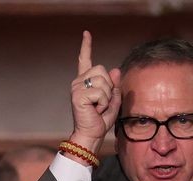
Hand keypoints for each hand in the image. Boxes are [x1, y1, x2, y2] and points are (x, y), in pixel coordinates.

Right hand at [68, 30, 121, 155]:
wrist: (92, 134)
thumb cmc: (101, 120)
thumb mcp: (113, 101)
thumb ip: (115, 86)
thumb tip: (115, 70)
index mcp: (86, 82)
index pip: (85, 60)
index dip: (86, 46)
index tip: (87, 33)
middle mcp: (79, 81)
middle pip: (102, 70)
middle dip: (109, 87)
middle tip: (102, 103)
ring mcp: (77, 87)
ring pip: (103, 81)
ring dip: (107, 97)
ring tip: (98, 107)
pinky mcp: (78, 95)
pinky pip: (100, 93)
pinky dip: (103, 103)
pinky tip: (96, 110)